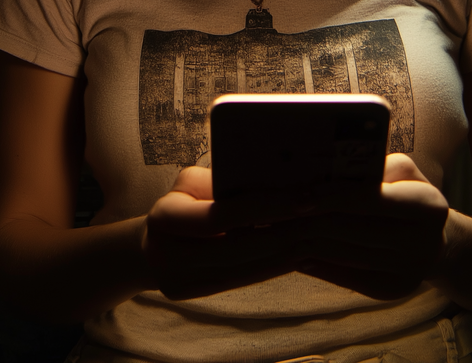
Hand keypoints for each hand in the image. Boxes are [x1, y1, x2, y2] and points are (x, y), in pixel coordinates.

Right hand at [141, 166, 315, 299]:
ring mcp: (178, 281)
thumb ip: (223, 182)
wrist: (149, 246)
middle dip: (284, 232)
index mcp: (163, 217)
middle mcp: (165, 254)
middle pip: (237, 248)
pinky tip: (296, 252)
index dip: (266, 207)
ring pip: (244, 269)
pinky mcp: (193, 295)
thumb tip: (276, 176)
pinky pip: (241, 281)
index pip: (221, 215)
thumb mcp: (193, 183)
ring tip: (316, 235)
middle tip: (321, 219)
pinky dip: (272, 266)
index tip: (305, 197)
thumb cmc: (181, 202)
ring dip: (285, 252)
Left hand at [289, 153, 448, 299]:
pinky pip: (345, 277)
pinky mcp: (392, 290)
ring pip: (344, 255)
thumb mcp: (398, 171)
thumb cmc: (405, 193)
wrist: (433, 241)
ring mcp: (409, 271)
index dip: (331, 198)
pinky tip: (296, 254)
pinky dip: (317, 264)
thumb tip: (321, 168)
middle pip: (351, 231)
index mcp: (428, 205)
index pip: (370, 200)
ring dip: (306, 243)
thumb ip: (369, 167)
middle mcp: (424, 242)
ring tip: (277, 231)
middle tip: (273, 216)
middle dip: (308, 222)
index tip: (297, 197)